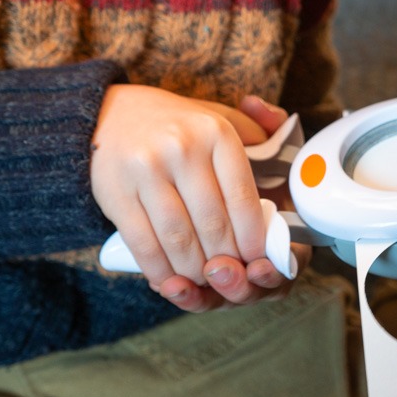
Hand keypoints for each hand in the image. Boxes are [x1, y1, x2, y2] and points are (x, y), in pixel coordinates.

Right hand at [90, 86, 308, 311]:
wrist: (107, 115)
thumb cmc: (175, 126)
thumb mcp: (219, 117)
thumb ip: (258, 134)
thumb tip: (289, 157)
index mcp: (215, 133)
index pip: (243, 199)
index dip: (253, 238)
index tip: (257, 258)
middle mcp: (182, 148)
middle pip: (213, 225)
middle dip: (226, 259)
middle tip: (231, 274)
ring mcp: (146, 170)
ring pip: (180, 239)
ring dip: (194, 270)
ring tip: (203, 280)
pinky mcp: (115, 192)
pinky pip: (144, 243)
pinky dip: (160, 270)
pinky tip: (170, 281)